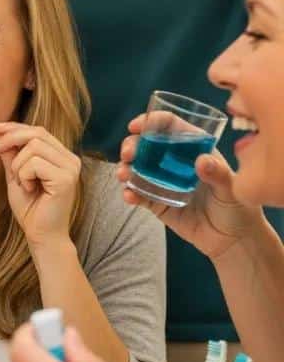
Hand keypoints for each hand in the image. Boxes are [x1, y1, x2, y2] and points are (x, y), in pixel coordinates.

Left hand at [0, 123, 80, 248]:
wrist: (41, 235)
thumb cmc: (31, 208)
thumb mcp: (15, 174)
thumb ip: (10, 153)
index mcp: (61, 156)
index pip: (38, 131)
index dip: (14, 127)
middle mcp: (70, 159)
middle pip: (37, 133)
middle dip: (10, 138)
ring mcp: (70, 168)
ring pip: (34, 147)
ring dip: (18, 165)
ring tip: (22, 183)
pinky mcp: (66, 179)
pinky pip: (35, 163)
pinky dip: (24, 175)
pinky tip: (30, 189)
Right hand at [117, 112, 265, 259]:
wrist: (231, 240)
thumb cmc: (237, 207)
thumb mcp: (232, 189)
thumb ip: (219, 174)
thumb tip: (201, 161)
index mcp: (193, 149)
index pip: (169, 126)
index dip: (150, 121)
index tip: (136, 126)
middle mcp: (174, 161)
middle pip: (146, 144)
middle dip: (131, 145)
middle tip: (128, 154)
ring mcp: (162, 181)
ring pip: (136, 167)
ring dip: (124, 167)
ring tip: (123, 176)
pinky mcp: (155, 202)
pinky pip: (137, 194)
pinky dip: (129, 193)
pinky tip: (129, 196)